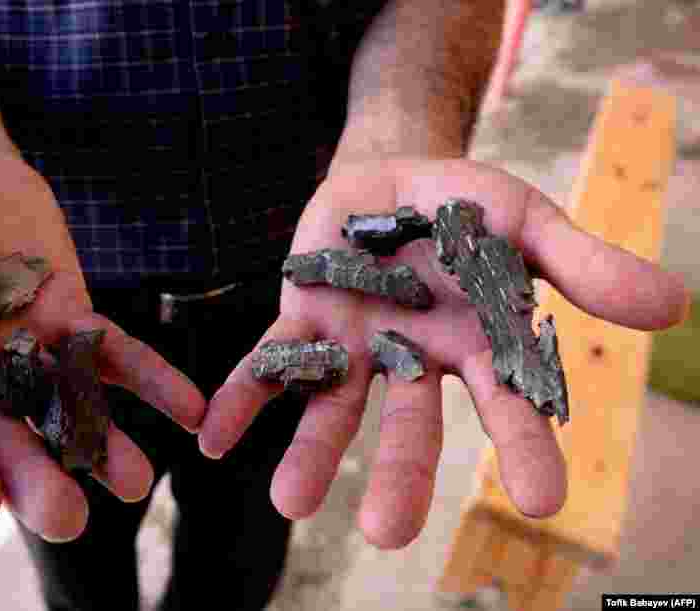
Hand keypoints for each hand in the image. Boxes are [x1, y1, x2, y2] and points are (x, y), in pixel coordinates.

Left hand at [199, 158, 688, 548]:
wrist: (396, 178)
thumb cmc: (468, 209)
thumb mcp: (529, 222)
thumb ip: (585, 265)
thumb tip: (676, 308)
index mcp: (477, 348)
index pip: (508, 408)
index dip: (527, 450)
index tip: (545, 503)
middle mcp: (414, 363)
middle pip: (411, 429)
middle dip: (401, 477)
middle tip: (386, 535)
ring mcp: (355, 347)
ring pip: (333, 410)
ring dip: (311, 455)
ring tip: (290, 502)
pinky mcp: (303, 321)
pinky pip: (270, 364)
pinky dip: (243, 401)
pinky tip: (214, 441)